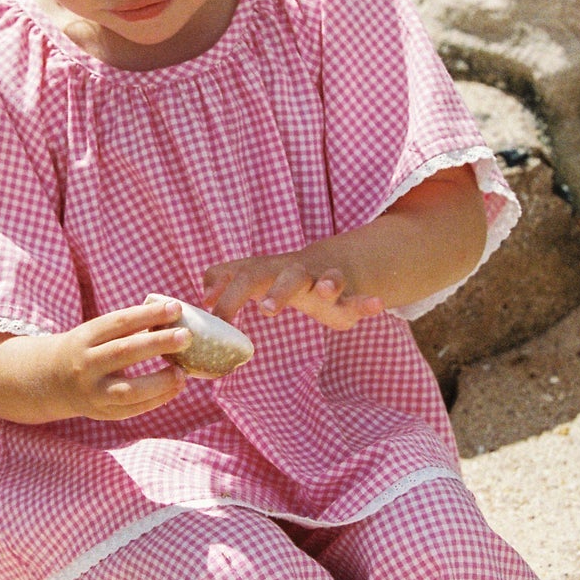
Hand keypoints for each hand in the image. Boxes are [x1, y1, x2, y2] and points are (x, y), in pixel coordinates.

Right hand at [0, 299, 190, 422]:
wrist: (51, 381)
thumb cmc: (87, 350)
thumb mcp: (96, 333)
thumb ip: (127, 327)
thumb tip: (173, 318)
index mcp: (85, 338)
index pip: (118, 323)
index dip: (147, 314)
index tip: (175, 307)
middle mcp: (86, 365)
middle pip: (124, 353)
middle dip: (157, 343)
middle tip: (185, 336)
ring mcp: (94, 392)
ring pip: (129, 389)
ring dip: (160, 381)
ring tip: (183, 372)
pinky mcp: (103, 413)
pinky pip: (133, 409)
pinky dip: (158, 399)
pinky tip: (176, 387)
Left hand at [202, 247, 385, 330]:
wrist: (337, 264)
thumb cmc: (287, 279)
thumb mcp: (258, 275)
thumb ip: (227, 278)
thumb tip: (202, 290)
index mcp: (271, 271)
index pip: (245, 276)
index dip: (228, 294)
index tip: (214, 315)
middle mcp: (297, 272)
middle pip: (286, 277)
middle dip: (276, 291)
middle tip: (265, 311)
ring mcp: (325, 280)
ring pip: (327, 279)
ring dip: (327, 283)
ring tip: (327, 289)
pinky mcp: (350, 294)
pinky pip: (360, 297)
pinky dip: (368, 301)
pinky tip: (377, 304)